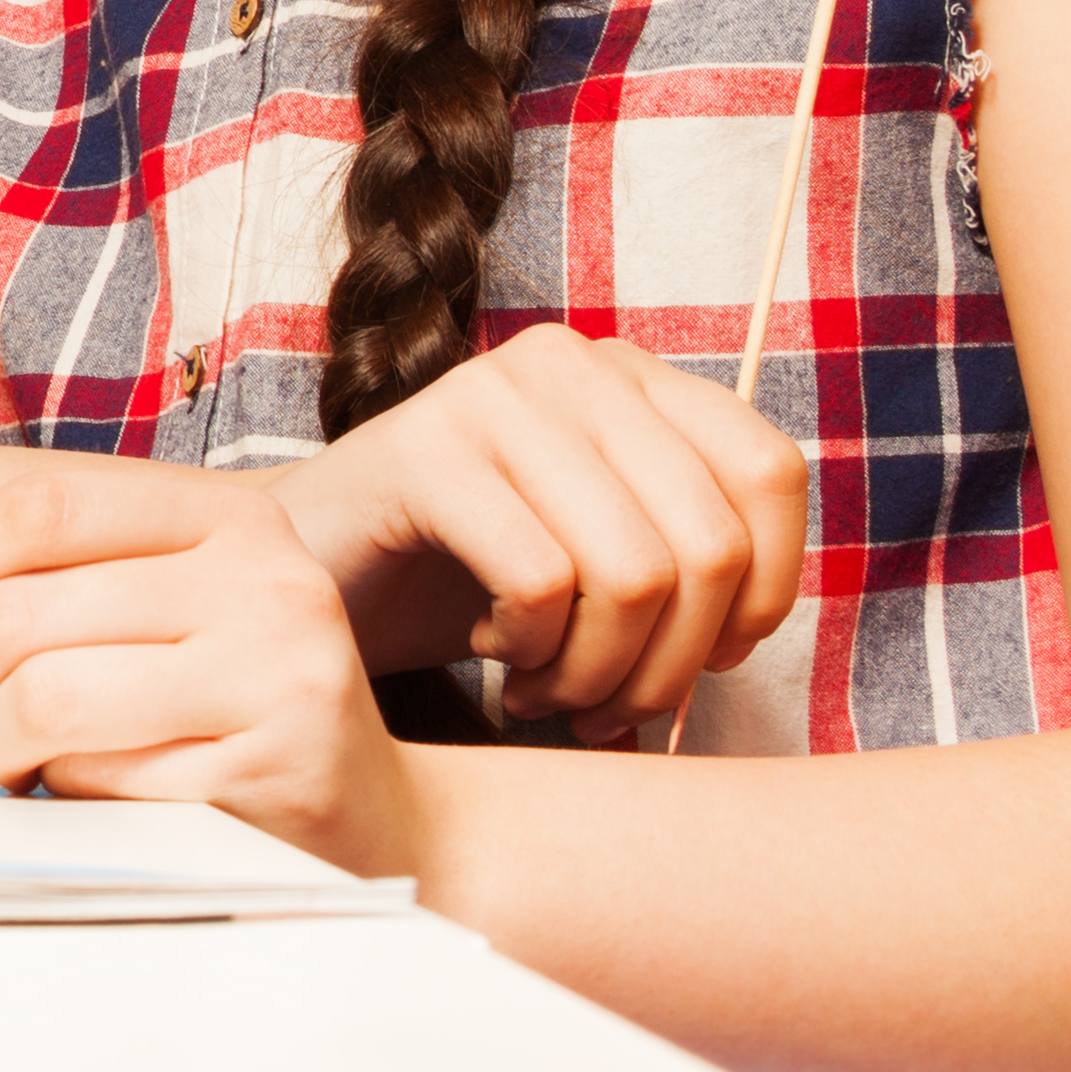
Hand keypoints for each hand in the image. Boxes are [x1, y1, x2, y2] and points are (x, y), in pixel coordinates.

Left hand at [0, 459, 422, 874]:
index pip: (40, 506)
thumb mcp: (182, 601)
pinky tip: (86, 795)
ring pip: (44, 700)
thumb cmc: (243, 702)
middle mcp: (265, 583)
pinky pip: (100, 782)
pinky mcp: (273, 775)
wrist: (387, 820)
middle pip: (20, 614)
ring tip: (5, 759)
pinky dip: (63, 795)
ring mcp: (277, 678)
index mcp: (231, 517)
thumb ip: (76, 573)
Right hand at [266, 323, 806, 737]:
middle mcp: (569, 363)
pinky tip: (489, 649)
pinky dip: (528, 650)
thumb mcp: (601, 550)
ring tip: (547, 691)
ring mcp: (492, 395)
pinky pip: (541, 581)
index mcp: (630, 376)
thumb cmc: (462, 578)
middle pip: (710, 542)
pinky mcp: (423, 450)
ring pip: (634, 573)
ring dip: (599, 674)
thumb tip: (750, 628)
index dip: (763, 592)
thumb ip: (687, 552)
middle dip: (670, 665)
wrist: (301, 572)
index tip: (702, 660)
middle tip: (607, 709)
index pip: (769, 472)